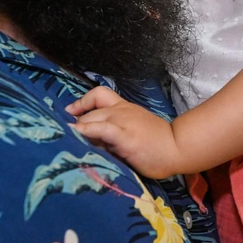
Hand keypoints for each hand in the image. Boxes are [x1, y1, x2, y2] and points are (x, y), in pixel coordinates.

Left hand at [66, 87, 184, 178]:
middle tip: (64, 137)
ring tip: (63, 139)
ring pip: (92, 118)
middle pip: (90, 111)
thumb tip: (92, 141)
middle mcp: (121, 111)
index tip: (70, 112)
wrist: (178, 148)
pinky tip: (75, 136)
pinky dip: (85, 130)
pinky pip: (100, 129)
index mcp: (124, 108)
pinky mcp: (125, 136)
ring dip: (76, 128)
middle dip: (76, 124)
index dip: (82, 102)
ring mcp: (123, 122)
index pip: (99, 95)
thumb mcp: (133, 132)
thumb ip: (113, 134)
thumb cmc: (158, 144)